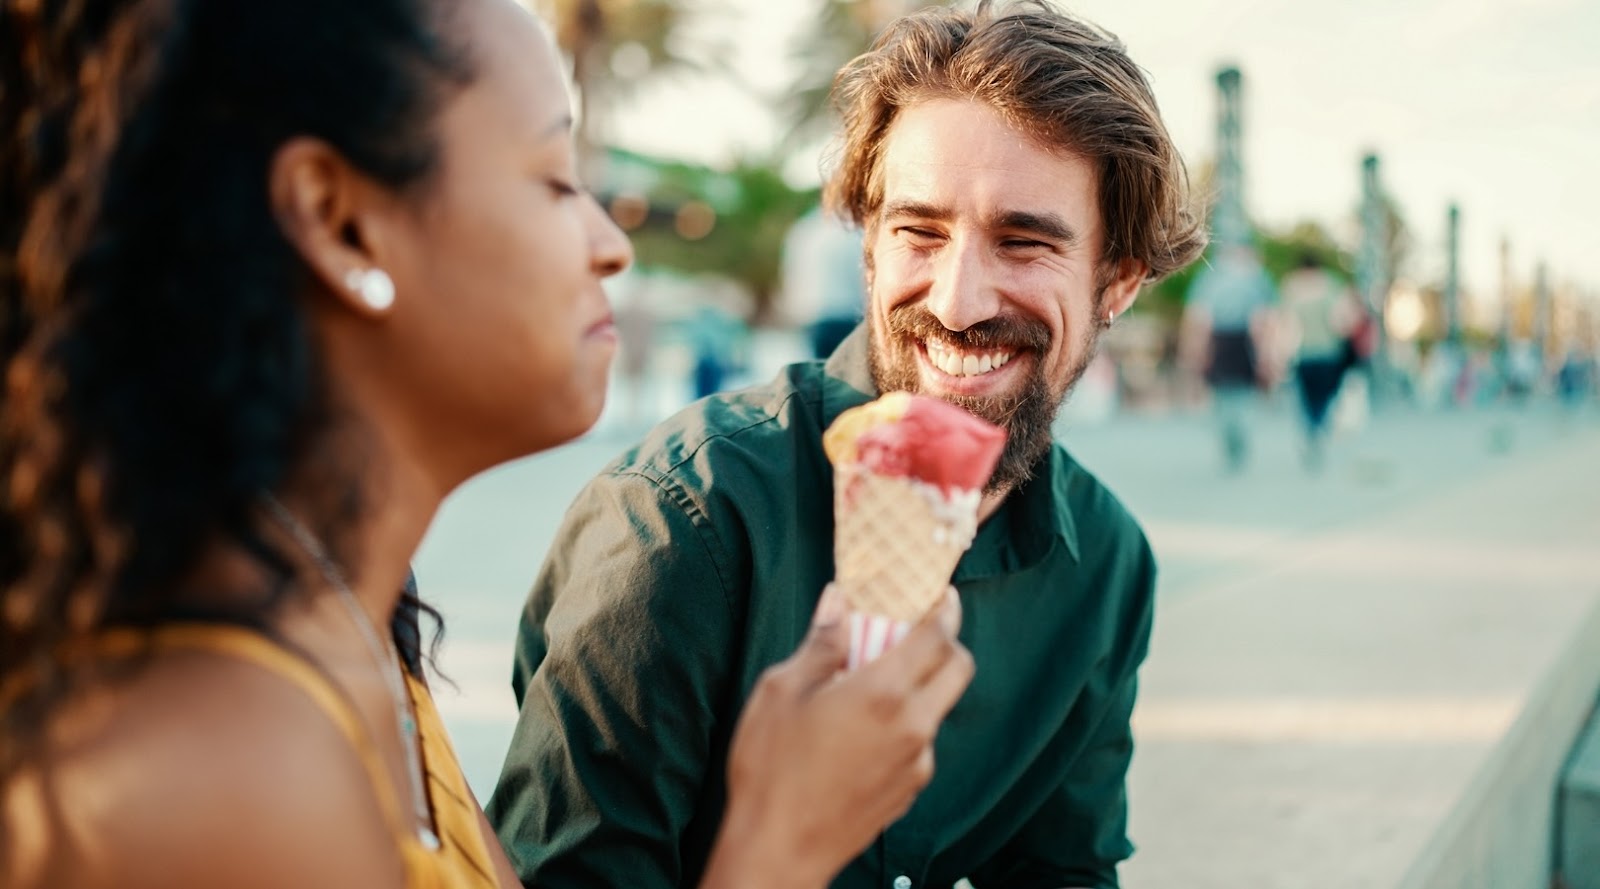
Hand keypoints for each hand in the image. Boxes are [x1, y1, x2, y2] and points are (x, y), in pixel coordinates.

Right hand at [700, 586, 972, 888]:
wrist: (779, 849)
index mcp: (885, 692)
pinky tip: (862, 731)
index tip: (942, 594)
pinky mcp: (909, 790)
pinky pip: (919, 744)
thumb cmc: (772, 768)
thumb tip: (838, 601)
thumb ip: (821, 643)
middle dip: (948, 643)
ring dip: (920, 688)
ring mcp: (916, 762)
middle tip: (918, 632)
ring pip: (938, 709)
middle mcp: (913, 726)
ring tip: (871, 687)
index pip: (937, 637)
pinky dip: (904, 724)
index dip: (944, 609)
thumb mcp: (782, 690)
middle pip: (958, 670)